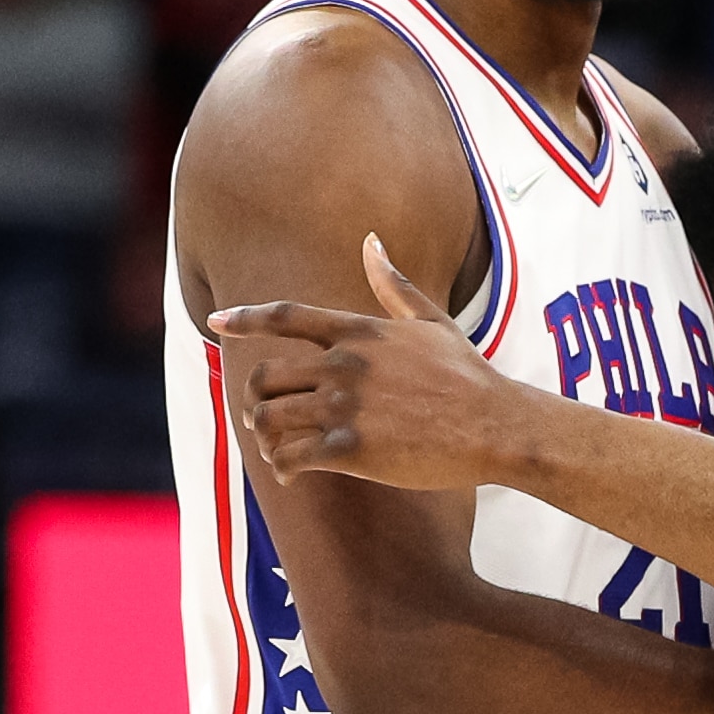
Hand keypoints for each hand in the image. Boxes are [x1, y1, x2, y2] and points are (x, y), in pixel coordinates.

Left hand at [210, 234, 530, 490]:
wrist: (497, 426)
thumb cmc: (468, 375)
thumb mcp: (431, 321)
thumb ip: (393, 285)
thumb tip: (371, 241)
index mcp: (360, 332)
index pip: (286, 317)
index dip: (245, 319)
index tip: (216, 324)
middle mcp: (345, 366)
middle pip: (264, 374)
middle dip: (255, 397)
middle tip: (263, 415)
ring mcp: (346, 408)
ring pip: (269, 418)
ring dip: (264, 435)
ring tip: (276, 446)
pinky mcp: (352, 451)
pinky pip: (291, 457)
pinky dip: (282, 466)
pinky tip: (292, 471)